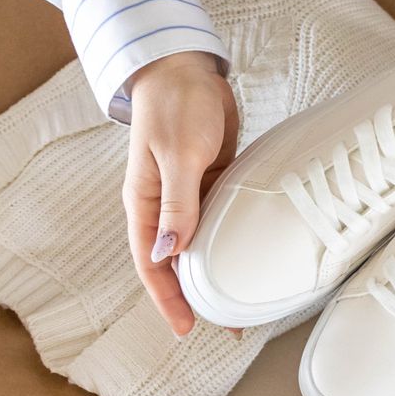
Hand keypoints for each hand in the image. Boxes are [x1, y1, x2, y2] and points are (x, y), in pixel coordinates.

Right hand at [124, 50, 237, 335]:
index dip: (167, 298)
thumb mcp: (178, 154)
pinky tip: (250, 256)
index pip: (150, 263)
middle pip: (176, 261)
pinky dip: (232, 240)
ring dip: (218, 271)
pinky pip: (219, 220)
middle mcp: (162, 206)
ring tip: (244, 300)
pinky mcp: (209, 180)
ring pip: (200, 244)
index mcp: (143, 203)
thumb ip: (178, 203)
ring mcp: (187, 195)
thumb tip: (169, 252)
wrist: (185, 67)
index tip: (185, 328)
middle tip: (227, 325)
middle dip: (196, 295)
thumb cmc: (174, 105)